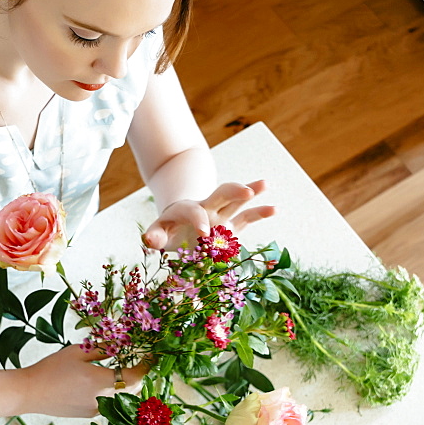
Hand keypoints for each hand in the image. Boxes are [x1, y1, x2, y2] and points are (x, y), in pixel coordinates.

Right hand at [22, 343, 146, 417]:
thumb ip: (102, 349)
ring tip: (122, 369)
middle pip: (132, 389)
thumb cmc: (51, 369)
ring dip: (126, 384)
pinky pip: (109, 403)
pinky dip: (113, 392)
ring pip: (122, 397)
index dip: (146, 366)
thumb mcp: (77, 352)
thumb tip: (121, 344)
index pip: (135, 376)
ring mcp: (96, 410)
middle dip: (139, 375)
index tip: (151, 355)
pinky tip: (103, 381)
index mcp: (101, 382)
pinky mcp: (89, 415)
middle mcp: (103, 399)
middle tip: (138, 360)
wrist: (29, 393)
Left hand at [141, 180, 273, 251]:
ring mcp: (221, 215)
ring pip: (236, 200)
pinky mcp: (231, 226)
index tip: (204, 232)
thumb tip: (149, 242)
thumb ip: (154, 236)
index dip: (199, 219)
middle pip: (220, 194)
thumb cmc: (168, 230)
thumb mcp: (158, 233)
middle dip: (232, 191)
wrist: (180, 224)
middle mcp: (207, 208)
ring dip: (250, 191)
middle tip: (245, 191)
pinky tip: (274, 209)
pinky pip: (246, 217)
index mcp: (187, 211)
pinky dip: (259, 212)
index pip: (194, 211)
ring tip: (265, 183)